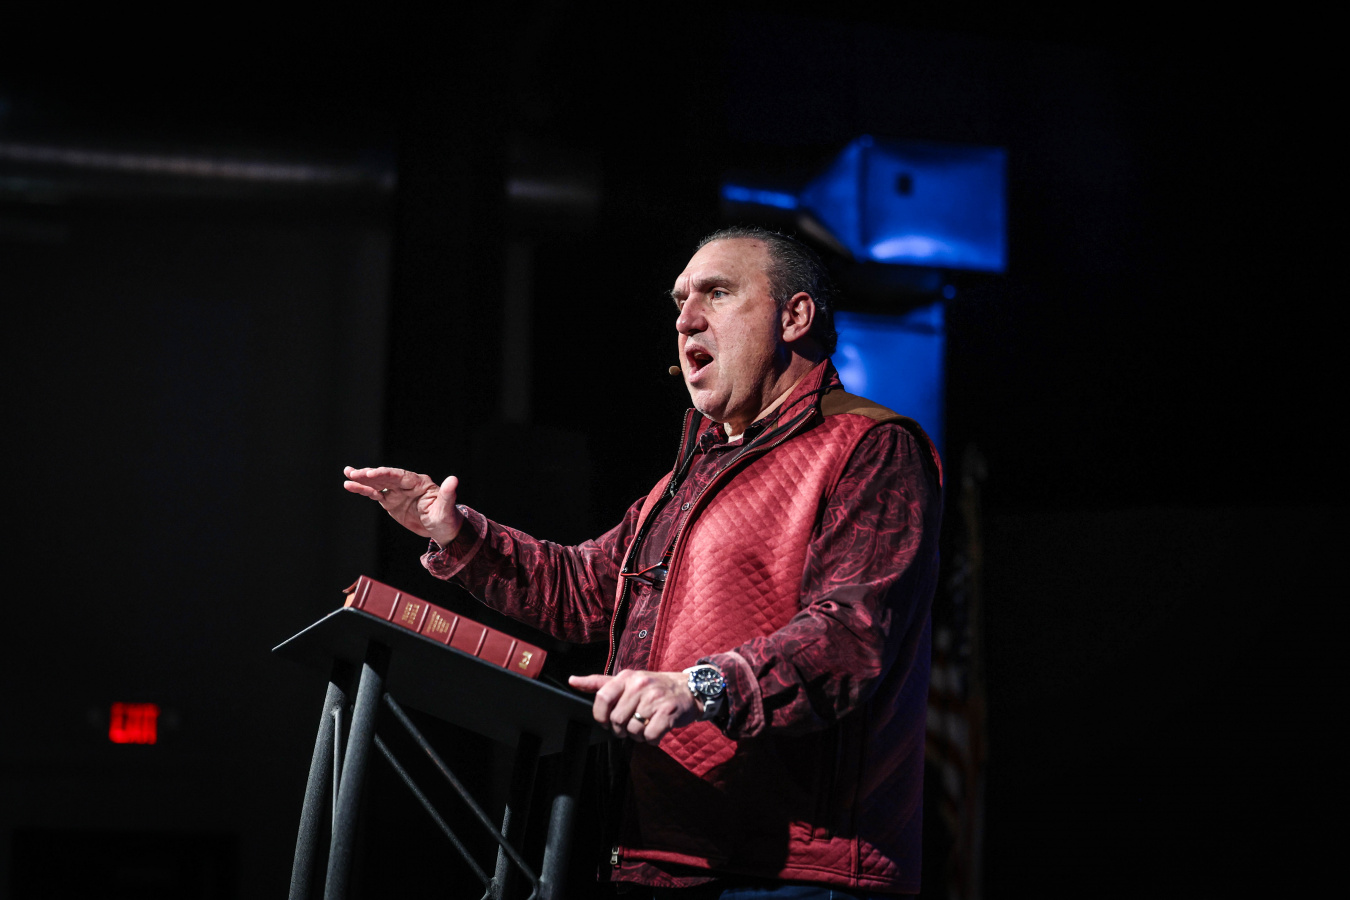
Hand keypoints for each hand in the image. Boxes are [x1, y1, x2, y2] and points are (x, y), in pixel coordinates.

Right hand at [343, 465, 463, 546]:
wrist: (442, 530)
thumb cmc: (447, 519)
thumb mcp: (447, 509)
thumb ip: (449, 494)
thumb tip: (454, 479)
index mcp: (419, 482)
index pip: (400, 476)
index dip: (385, 474)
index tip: (370, 473)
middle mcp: (406, 484)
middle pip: (385, 477)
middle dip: (369, 475)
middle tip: (352, 472)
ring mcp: (397, 492)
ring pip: (377, 483)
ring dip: (362, 479)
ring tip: (347, 474)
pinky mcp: (391, 501)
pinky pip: (375, 494)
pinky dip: (363, 490)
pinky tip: (350, 486)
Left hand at [568, 670, 699, 742]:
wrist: (688, 689)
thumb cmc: (654, 688)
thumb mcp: (628, 680)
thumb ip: (599, 683)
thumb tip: (572, 680)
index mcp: (626, 677)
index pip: (602, 697)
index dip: (600, 716)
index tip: (607, 721)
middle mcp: (640, 685)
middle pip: (616, 719)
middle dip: (622, 729)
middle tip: (632, 723)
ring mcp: (654, 698)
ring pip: (633, 729)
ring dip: (638, 735)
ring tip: (646, 725)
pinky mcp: (668, 712)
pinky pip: (650, 736)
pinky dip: (652, 739)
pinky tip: (657, 730)